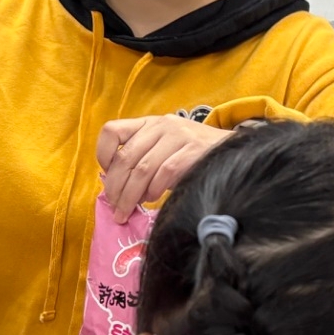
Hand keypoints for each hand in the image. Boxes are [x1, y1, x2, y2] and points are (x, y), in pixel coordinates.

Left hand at [96, 114, 227, 222]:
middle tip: (115, 209)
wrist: (231, 150)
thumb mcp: (163, 149)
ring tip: (127, 211)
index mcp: (148, 123)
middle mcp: (161, 125)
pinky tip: (152, 200)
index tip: (105, 176)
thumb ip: (141, 161)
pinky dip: (154, 190)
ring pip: (142, 169)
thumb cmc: (191, 155)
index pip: (112, 131)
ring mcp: (178, 135)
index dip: (102, 155)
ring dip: (131, 196)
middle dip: (116, 188)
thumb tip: (116, 190)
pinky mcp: (192, 150)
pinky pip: (164, 173)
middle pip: (126, 158)